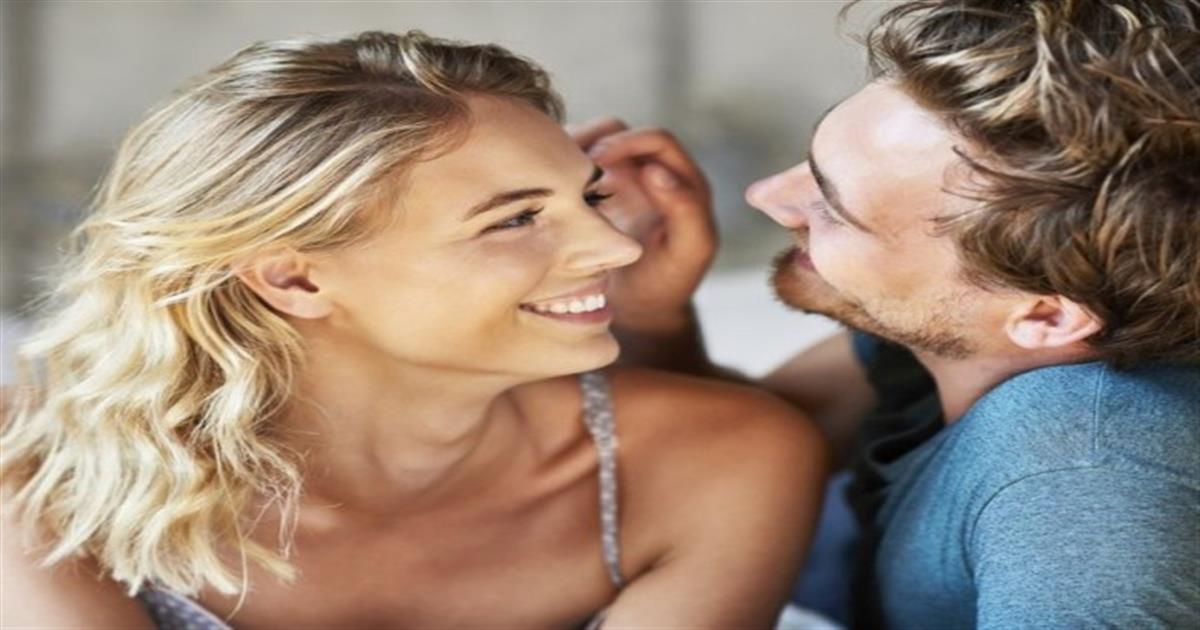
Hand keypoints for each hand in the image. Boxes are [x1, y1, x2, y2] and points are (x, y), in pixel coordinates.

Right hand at [569, 118, 717, 332]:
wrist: (638, 310)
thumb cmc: (666, 282)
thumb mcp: (688, 250)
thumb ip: (684, 209)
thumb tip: (656, 170)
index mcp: (681, 181)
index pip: (656, 140)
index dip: (629, 142)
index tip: (599, 161)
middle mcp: (649, 172)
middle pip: (619, 132)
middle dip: (593, 142)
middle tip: (569, 166)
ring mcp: (618, 180)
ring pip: (593, 142)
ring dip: (573, 150)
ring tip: (555, 174)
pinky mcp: (592, 193)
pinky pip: (573, 165)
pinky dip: (558, 167)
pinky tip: (547, 187)